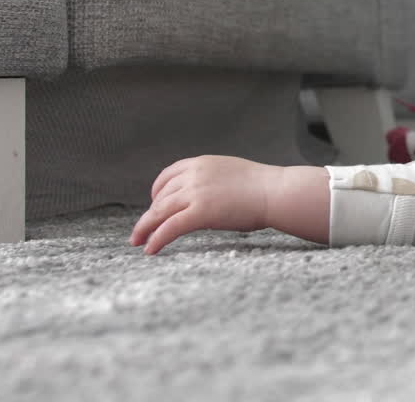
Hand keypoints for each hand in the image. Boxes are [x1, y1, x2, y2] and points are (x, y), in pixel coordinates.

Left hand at [130, 155, 280, 254]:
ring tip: (138, 242)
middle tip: (140, 230)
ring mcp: (196, 193)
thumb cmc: (263, 187)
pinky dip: (157, 239)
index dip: (156, 192)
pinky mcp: (200, 212)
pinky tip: (151, 250)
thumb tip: (206, 197)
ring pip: (159, 212)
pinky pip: (170, 228)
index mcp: (201, 163)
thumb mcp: (231, 173)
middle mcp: (194, 175)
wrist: (276, 192)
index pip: (167, 176)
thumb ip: (212, 180)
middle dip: (148, 215)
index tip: (155, 204)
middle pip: (160, 196)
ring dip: (145, 229)